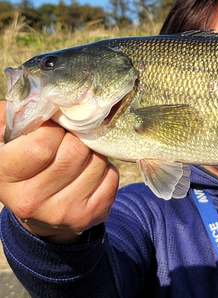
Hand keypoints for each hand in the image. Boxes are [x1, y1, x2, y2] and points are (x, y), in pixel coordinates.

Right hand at [0, 101, 118, 243]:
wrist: (40, 210)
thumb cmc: (26, 162)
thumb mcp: (11, 138)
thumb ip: (20, 116)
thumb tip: (43, 95)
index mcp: (5, 176)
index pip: (42, 145)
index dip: (54, 130)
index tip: (54, 129)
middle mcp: (30, 201)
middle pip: (75, 152)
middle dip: (78, 139)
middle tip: (71, 140)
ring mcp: (61, 213)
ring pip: (97, 163)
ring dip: (94, 153)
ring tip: (80, 157)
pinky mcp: (88, 217)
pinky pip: (112, 178)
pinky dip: (106, 169)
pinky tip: (89, 173)